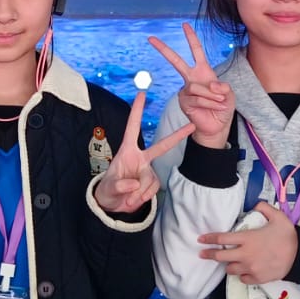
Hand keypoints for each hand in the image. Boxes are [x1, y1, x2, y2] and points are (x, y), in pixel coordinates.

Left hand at [93, 88, 194, 212]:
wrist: (113, 204)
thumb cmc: (108, 190)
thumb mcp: (108, 188)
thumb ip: (120, 185)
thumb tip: (134, 185)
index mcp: (127, 151)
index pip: (132, 127)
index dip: (137, 111)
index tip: (142, 94)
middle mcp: (140, 158)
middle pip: (161, 146)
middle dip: (177, 136)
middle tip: (191, 126)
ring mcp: (148, 170)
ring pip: (152, 179)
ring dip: (141, 192)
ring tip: (128, 199)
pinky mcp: (152, 182)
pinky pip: (153, 188)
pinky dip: (144, 196)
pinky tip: (134, 199)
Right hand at [148, 23, 233, 148]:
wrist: (217, 126)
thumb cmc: (223, 107)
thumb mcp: (229, 93)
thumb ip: (222, 86)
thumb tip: (211, 85)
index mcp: (203, 72)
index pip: (196, 51)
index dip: (191, 38)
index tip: (184, 25)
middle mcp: (191, 78)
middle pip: (176, 61)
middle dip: (164, 49)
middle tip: (151, 38)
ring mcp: (186, 90)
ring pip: (197, 87)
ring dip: (212, 96)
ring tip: (220, 102)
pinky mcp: (183, 101)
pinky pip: (196, 98)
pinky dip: (209, 102)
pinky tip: (213, 107)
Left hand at [198, 203, 298, 284]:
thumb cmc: (288, 236)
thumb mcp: (278, 217)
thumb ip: (264, 208)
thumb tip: (256, 205)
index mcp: (247, 239)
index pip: (222, 238)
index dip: (209, 238)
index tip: (200, 239)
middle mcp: (245, 255)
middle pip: (220, 257)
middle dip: (209, 254)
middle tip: (202, 254)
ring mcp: (250, 268)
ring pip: (230, 270)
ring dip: (228, 265)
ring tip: (230, 262)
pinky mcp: (257, 278)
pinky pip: (242, 278)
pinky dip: (241, 275)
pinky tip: (245, 270)